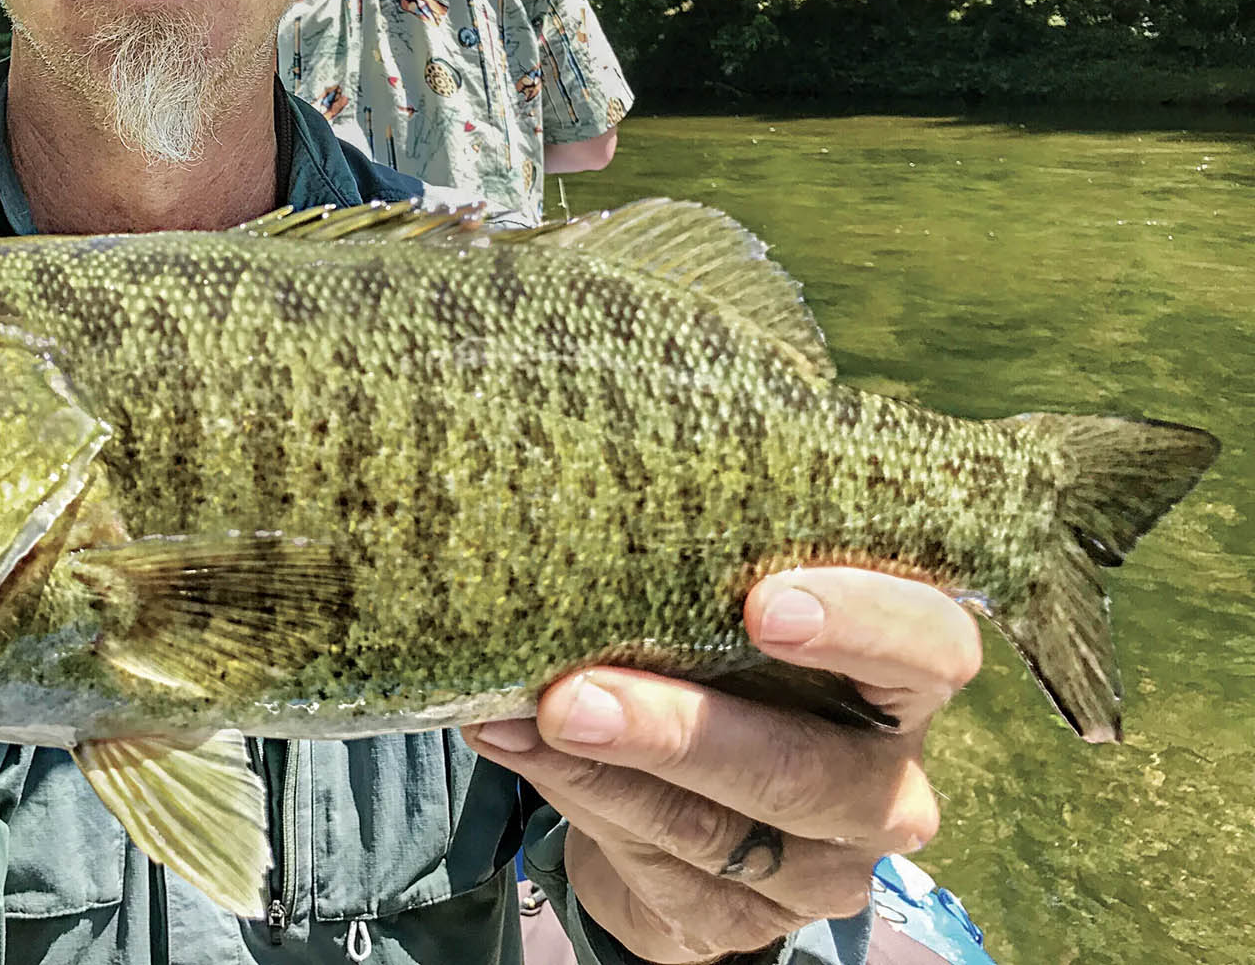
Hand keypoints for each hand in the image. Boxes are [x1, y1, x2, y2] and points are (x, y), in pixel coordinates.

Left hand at [467, 568, 981, 963]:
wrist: (684, 805)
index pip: (930, 646)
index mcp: (903, 678)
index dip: (861, 624)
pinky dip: (579, 800)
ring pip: (718, 831)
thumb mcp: (719, 615)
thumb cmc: (713, 665)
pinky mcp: (752, 921)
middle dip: (681, 731)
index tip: (763, 605)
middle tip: (575, 695)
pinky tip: (522, 751)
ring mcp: (826, 865)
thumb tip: (577, 532)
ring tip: (523, 719)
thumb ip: (691, 580)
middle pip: (809, 770)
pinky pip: (660, 869)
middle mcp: (885, 781)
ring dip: (603, 771)